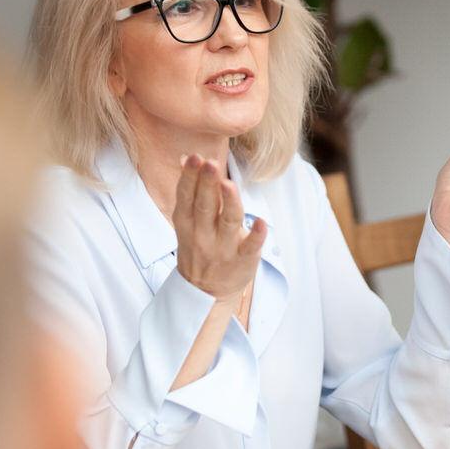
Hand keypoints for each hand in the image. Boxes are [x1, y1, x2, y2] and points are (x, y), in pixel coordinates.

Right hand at [172, 154, 265, 301]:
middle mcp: (203, 234)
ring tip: (228, 184)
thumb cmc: (199, 246)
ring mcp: (223, 248)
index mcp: (187, 222)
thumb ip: (190, 191)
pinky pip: (250, 247)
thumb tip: (187, 157)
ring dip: (229, 203)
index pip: (187, 196)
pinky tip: (262, 223)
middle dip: (207, 184)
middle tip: (210, 163)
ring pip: (227, 222)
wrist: (205, 291)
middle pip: (205, 206)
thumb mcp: (187, 222)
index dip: (190, 177)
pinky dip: (256, 235)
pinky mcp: (243, 260)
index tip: (195, 158)